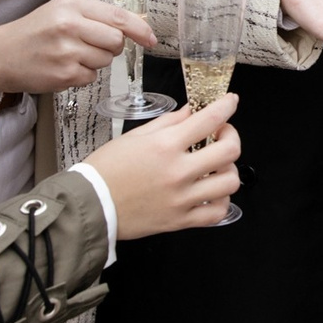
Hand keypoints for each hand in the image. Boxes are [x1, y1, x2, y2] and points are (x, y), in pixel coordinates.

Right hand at [0, 0, 156, 95]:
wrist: (0, 55)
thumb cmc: (34, 33)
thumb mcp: (62, 11)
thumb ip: (96, 15)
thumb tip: (137, 23)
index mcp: (70, 5)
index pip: (117, 17)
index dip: (140, 29)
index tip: (150, 38)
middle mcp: (69, 25)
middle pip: (116, 41)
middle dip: (111, 47)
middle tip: (91, 46)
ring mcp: (67, 51)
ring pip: (105, 60)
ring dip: (95, 61)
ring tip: (71, 55)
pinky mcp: (64, 75)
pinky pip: (92, 77)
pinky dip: (82, 75)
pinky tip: (64, 68)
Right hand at [84, 93, 241, 236]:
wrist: (91, 204)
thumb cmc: (107, 169)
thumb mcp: (135, 136)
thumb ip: (170, 123)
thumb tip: (193, 112)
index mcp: (165, 146)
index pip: (210, 119)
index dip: (226, 106)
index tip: (230, 102)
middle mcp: (178, 172)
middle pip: (229, 150)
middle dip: (231, 136)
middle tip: (222, 134)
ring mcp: (182, 198)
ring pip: (230, 182)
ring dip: (228, 169)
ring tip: (216, 166)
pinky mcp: (181, 220)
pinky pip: (217, 212)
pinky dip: (221, 200)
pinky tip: (211, 191)